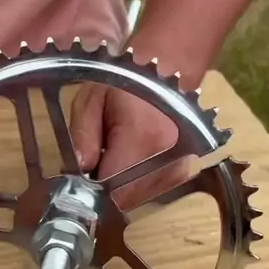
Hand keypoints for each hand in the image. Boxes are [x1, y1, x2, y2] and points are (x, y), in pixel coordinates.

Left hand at [70, 82, 186, 210]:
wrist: (165, 70)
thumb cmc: (124, 82)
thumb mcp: (91, 100)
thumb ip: (83, 135)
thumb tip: (83, 170)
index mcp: (142, 136)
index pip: (113, 188)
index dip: (93, 190)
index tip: (83, 178)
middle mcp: (167, 155)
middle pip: (127, 198)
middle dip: (107, 189)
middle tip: (98, 163)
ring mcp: (181, 164)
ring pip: (141, 197)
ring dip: (123, 187)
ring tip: (116, 157)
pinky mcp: (185, 169)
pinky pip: (154, 190)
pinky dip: (138, 183)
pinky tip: (132, 161)